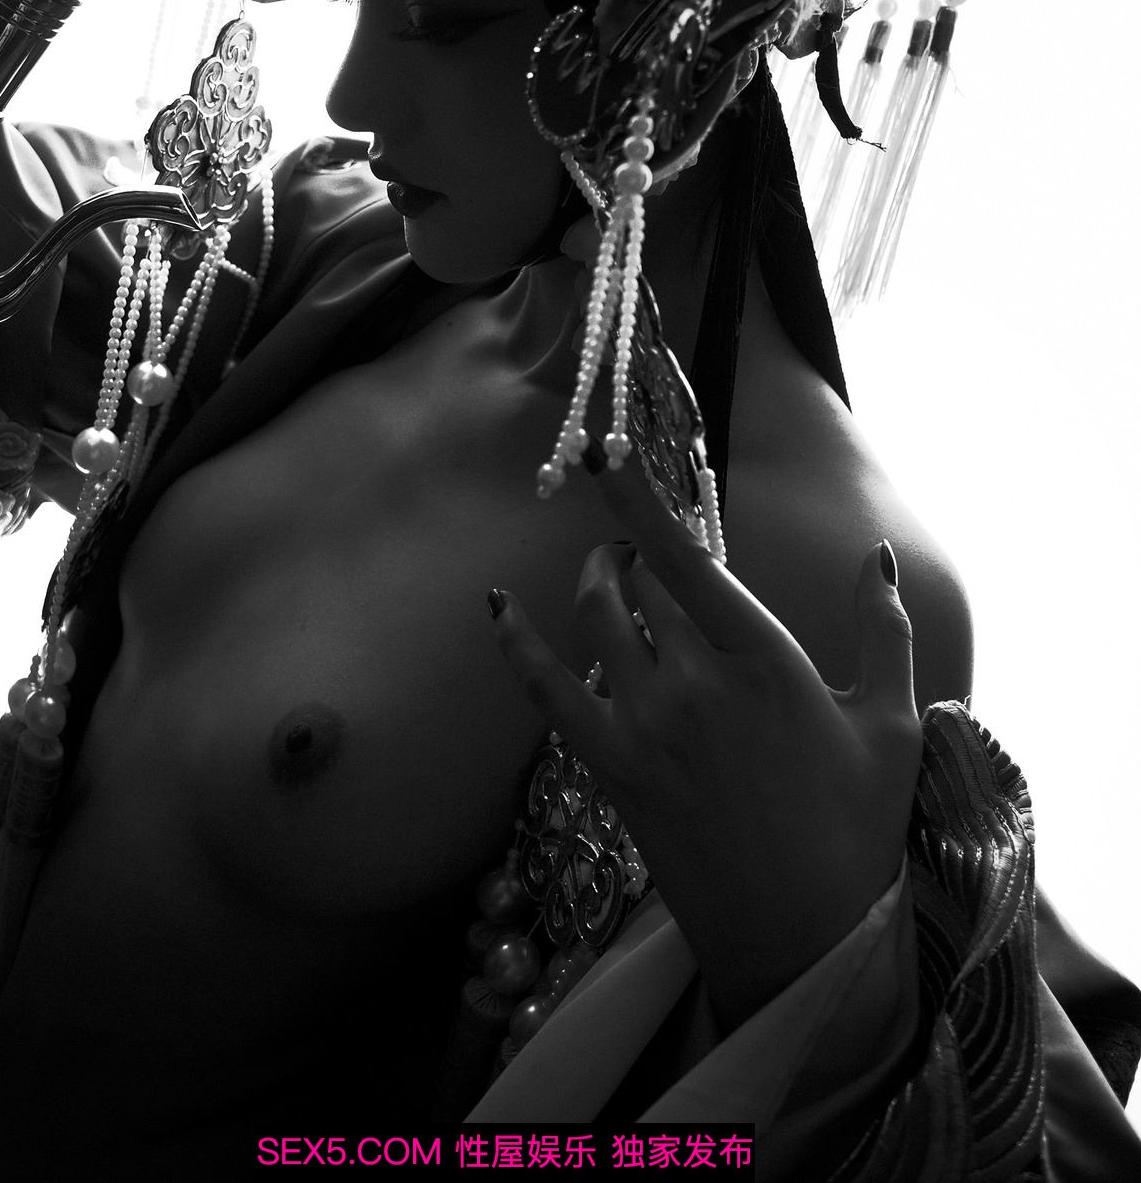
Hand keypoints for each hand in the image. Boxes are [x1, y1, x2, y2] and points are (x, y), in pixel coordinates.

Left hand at [490, 530, 922, 1032]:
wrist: (805, 939)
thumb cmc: (858, 828)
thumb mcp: (894, 725)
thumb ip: (884, 631)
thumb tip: (875, 557)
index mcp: (766, 660)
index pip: (687, 556)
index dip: (641, 498)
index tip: (607, 453)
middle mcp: (696, 683)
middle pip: (639, 583)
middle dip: (630, 550)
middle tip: (641, 548)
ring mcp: (647, 728)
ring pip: (596, 621)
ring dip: (595, 582)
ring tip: (610, 575)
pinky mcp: (612, 771)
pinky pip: (547, 692)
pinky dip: (518, 645)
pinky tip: (499, 608)